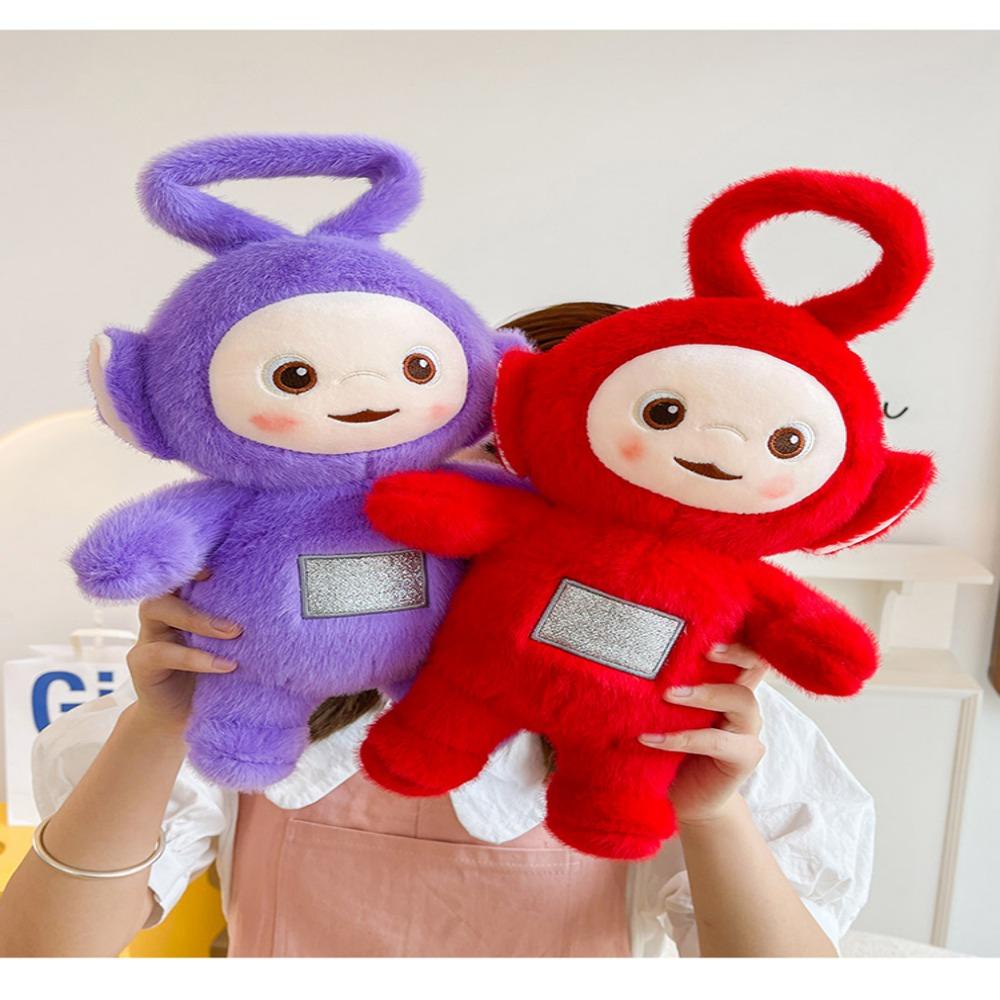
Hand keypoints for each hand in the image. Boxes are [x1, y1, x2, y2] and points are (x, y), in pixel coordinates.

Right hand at [126, 570, 241, 736]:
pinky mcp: (142, 664)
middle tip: (236, 595)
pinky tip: (226, 666)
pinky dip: (195, 657)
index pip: (186, 571)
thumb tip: (297, 610)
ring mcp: (149, 636)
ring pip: (156, 608)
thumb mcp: (233, 648)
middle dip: (196, 582)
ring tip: (233, 633)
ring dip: (197, 618)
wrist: (182, 720)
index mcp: (186, 603)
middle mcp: (164, 613)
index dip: (200, 559)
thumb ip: (248, 628)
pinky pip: (162, 653)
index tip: (228, 558)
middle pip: (167, 581)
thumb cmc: (214, 678)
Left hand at [639, 644, 768, 824]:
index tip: (710, 631)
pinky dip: (682, 737)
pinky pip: (716, 741)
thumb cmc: (669, 747)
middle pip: (754, 667)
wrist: (681, 797)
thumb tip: (628, 653)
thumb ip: (665, 686)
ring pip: (742, 700)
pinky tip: (649, 739)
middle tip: (702, 650)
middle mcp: (743, 703)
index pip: (745, 651)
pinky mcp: (743, 758)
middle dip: (731, 655)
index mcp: (727, 684)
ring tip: (668, 695)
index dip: (737, 638)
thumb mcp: (665, 712)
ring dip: (704, 694)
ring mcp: (747, 730)